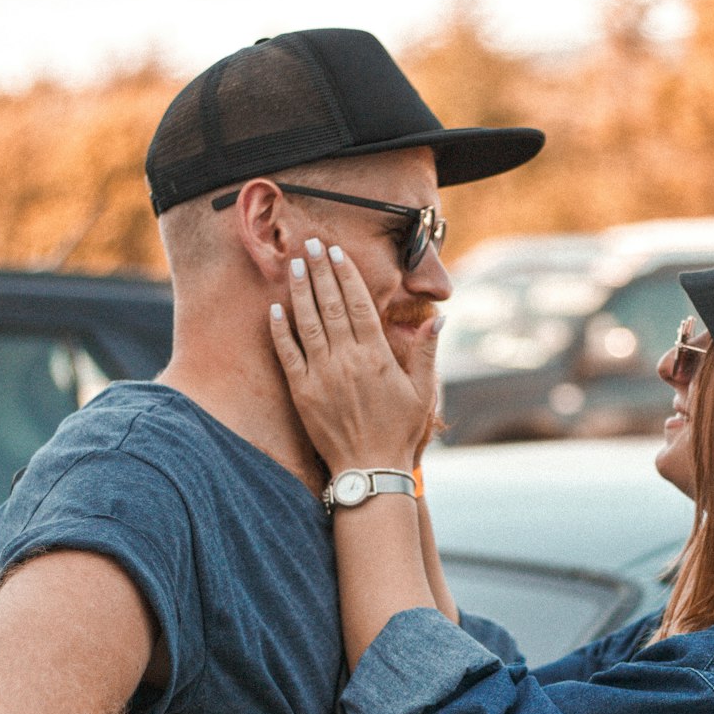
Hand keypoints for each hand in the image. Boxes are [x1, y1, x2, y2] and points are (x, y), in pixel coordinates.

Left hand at [270, 243, 438, 474]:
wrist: (370, 470)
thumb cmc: (399, 432)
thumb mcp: (423, 392)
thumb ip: (427, 352)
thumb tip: (439, 318)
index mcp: (377, 356)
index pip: (359, 304)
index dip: (346, 275)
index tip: (337, 252)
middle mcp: (347, 360)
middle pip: (330, 305)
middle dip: (321, 271)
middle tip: (311, 244)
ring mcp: (321, 375)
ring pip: (307, 323)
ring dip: (300, 291)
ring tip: (295, 265)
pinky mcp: (302, 393)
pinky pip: (288, 354)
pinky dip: (280, 330)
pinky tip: (274, 308)